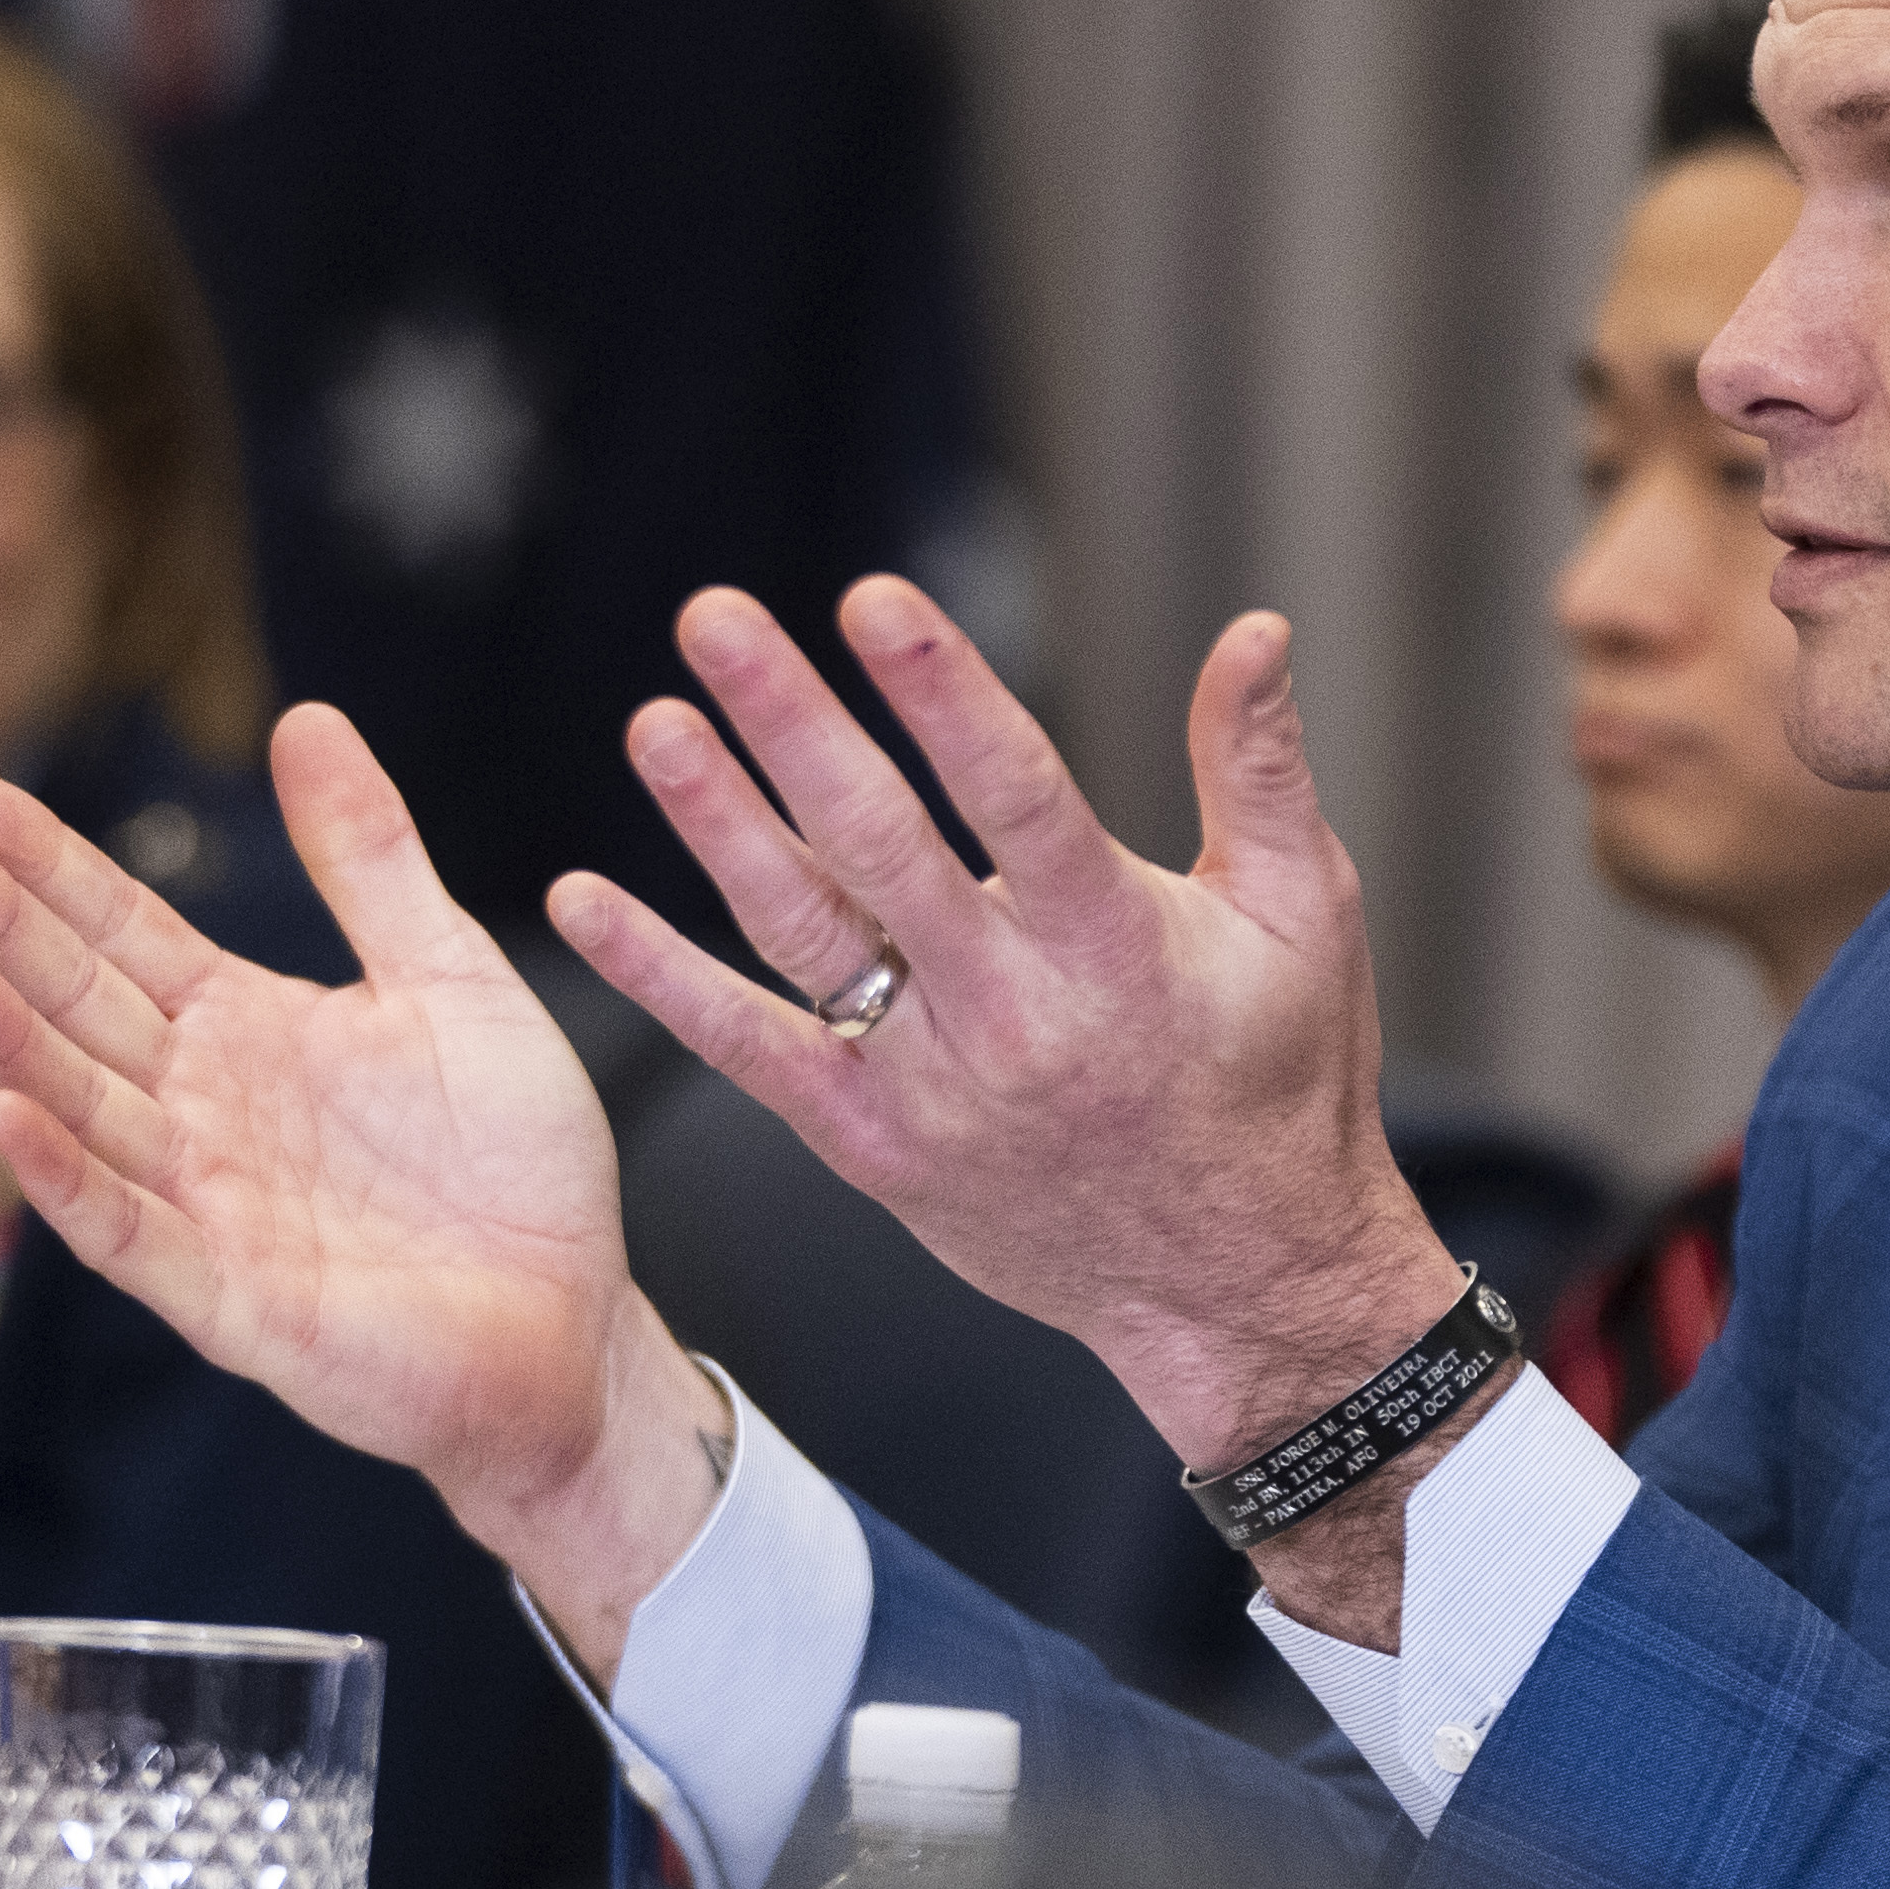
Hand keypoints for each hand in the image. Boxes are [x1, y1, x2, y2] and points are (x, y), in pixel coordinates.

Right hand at [0, 708, 735, 1674]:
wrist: (578, 1318)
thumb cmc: (515, 1164)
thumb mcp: (451, 975)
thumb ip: (371, 859)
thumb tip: (305, 720)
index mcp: (249, 1030)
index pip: (123, 931)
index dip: (50, 866)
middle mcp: (206, 1111)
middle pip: (80, 1004)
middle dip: (1, 928)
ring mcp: (208, 1205)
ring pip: (84, 1109)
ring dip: (9, 1041)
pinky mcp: (235, 1299)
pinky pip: (132, 1233)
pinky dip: (68, 1179)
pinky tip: (8, 1115)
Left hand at [546, 578, 1463, 1492]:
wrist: (1239, 1288)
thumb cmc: (1279, 1084)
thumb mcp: (1305, 919)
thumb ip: (1262, 768)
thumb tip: (1253, 629)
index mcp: (1119, 946)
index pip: (1017, 792)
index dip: (943, 693)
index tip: (873, 600)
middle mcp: (1013, 1014)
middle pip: (882, 845)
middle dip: (794, 722)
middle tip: (717, 621)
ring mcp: (932, 1087)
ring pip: (804, 934)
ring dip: (718, 824)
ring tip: (654, 725)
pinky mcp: (873, 1146)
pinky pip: (750, 1051)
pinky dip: (662, 978)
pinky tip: (584, 902)